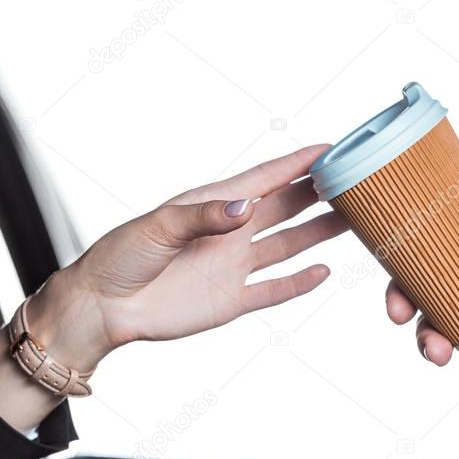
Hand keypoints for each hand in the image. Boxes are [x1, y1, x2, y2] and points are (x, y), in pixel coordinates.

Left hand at [27, 144, 345, 368]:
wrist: (103, 308)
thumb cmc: (120, 257)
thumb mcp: (158, 227)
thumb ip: (204, 217)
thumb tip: (245, 208)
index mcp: (213, 204)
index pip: (266, 178)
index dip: (299, 164)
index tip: (332, 150)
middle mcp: (230, 232)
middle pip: (286, 208)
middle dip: (319, 194)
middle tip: (355, 183)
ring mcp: (233, 266)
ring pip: (288, 245)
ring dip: (318, 233)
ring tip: (352, 221)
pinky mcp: (231, 300)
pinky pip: (274, 290)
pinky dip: (299, 282)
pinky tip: (323, 271)